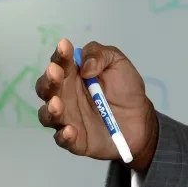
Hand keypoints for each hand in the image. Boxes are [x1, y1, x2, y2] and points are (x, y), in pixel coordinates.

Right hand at [36, 39, 158, 170]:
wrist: (140, 119)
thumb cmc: (125, 88)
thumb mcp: (117, 63)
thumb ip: (100, 55)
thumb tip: (84, 67)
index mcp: (72, 75)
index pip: (60, 63)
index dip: (60, 55)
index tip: (64, 46)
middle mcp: (64, 95)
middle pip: (47, 88)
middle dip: (49, 80)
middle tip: (55, 73)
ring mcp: (68, 118)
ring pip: (47, 115)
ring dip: (50, 109)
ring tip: (57, 103)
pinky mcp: (76, 140)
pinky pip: (63, 140)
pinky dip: (64, 136)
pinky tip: (70, 130)